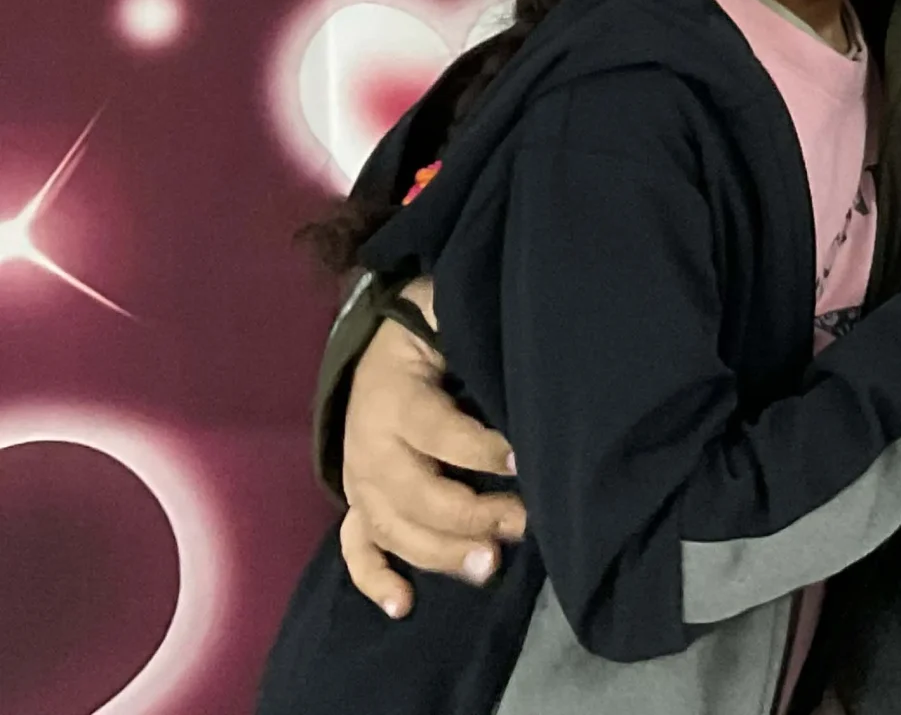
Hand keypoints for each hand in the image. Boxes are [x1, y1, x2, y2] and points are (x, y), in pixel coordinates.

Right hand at [339, 279, 524, 618]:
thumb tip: (522, 334)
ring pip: (393, 528)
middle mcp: (370, 448)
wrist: (370, 349)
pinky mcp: (358, 503)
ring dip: (438, 552)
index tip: (524, 460)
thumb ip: (467, 325)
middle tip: (522, 524)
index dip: (480, 449)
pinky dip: (375, 579)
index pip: (439, 431)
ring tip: (488, 566)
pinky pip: (357, 548)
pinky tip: (403, 605)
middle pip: (417, 492)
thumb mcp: (442, 315)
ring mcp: (360, 482)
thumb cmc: (425, 335)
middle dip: (471, 513)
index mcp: (394, 399)